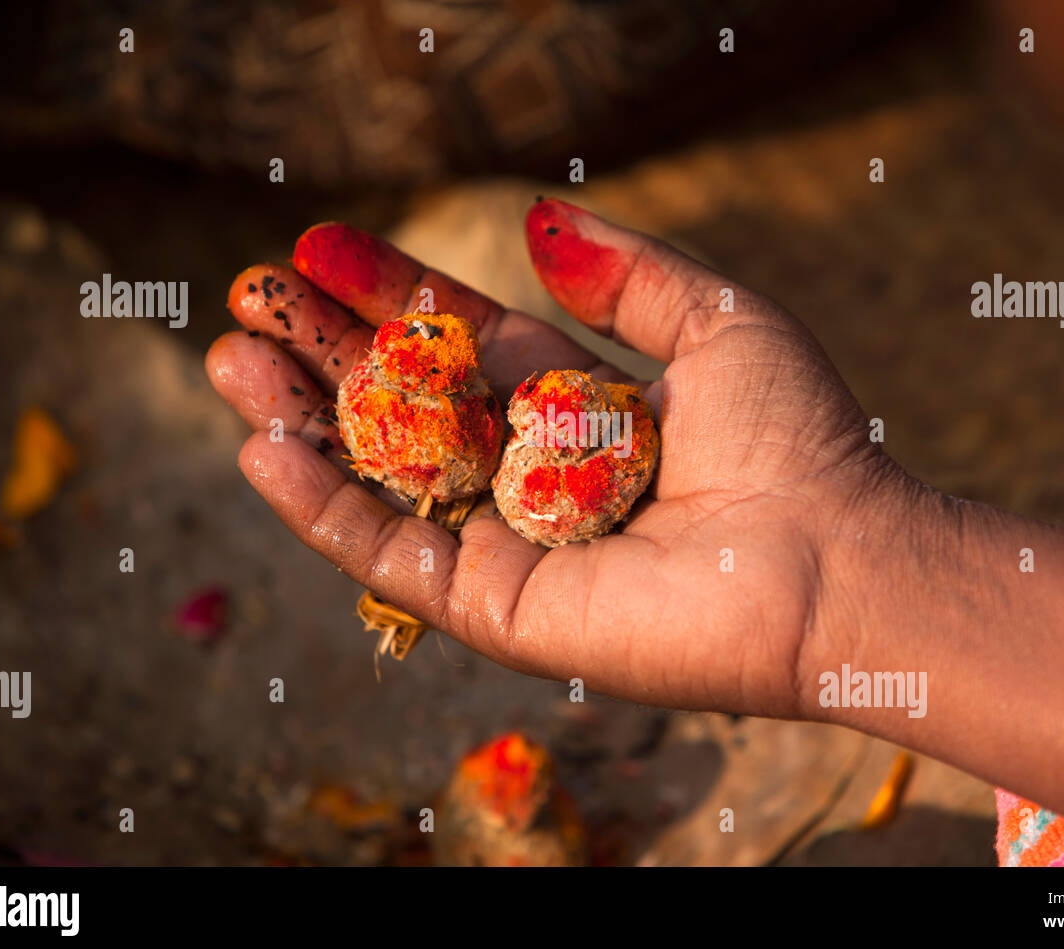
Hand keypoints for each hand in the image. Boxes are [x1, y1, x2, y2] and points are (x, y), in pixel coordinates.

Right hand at [207, 199, 893, 716]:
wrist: (834, 561)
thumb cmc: (795, 438)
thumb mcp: (716, 319)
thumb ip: (625, 272)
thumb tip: (538, 222)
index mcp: (575, 408)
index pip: (461, 342)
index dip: (390, 294)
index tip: (321, 248)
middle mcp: (530, 476)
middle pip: (405, 406)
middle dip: (325, 352)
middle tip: (247, 299)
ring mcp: (507, 546)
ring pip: (381, 479)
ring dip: (299, 421)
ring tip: (229, 359)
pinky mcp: (494, 611)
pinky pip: (392, 555)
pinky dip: (324, 507)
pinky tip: (264, 447)